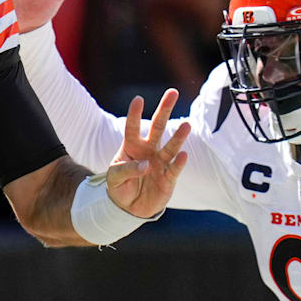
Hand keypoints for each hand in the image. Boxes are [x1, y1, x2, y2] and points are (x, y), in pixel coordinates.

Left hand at [105, 89, 190, 217]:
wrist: (129, 208)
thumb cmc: (119, 187)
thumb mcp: (114, 179)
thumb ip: (126, 170)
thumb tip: (146, 165)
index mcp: (131, 146)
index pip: (132, 127)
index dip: (135, 114)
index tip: (138, 99)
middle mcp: (148, 150)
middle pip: (158, 127)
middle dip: (165, 109)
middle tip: (173, 92)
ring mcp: (160, 163)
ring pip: (170, 146)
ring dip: (178, 137)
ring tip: (186, 125)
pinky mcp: (169, 178)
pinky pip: (175, 169)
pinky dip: (179, 163)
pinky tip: (184, 155)